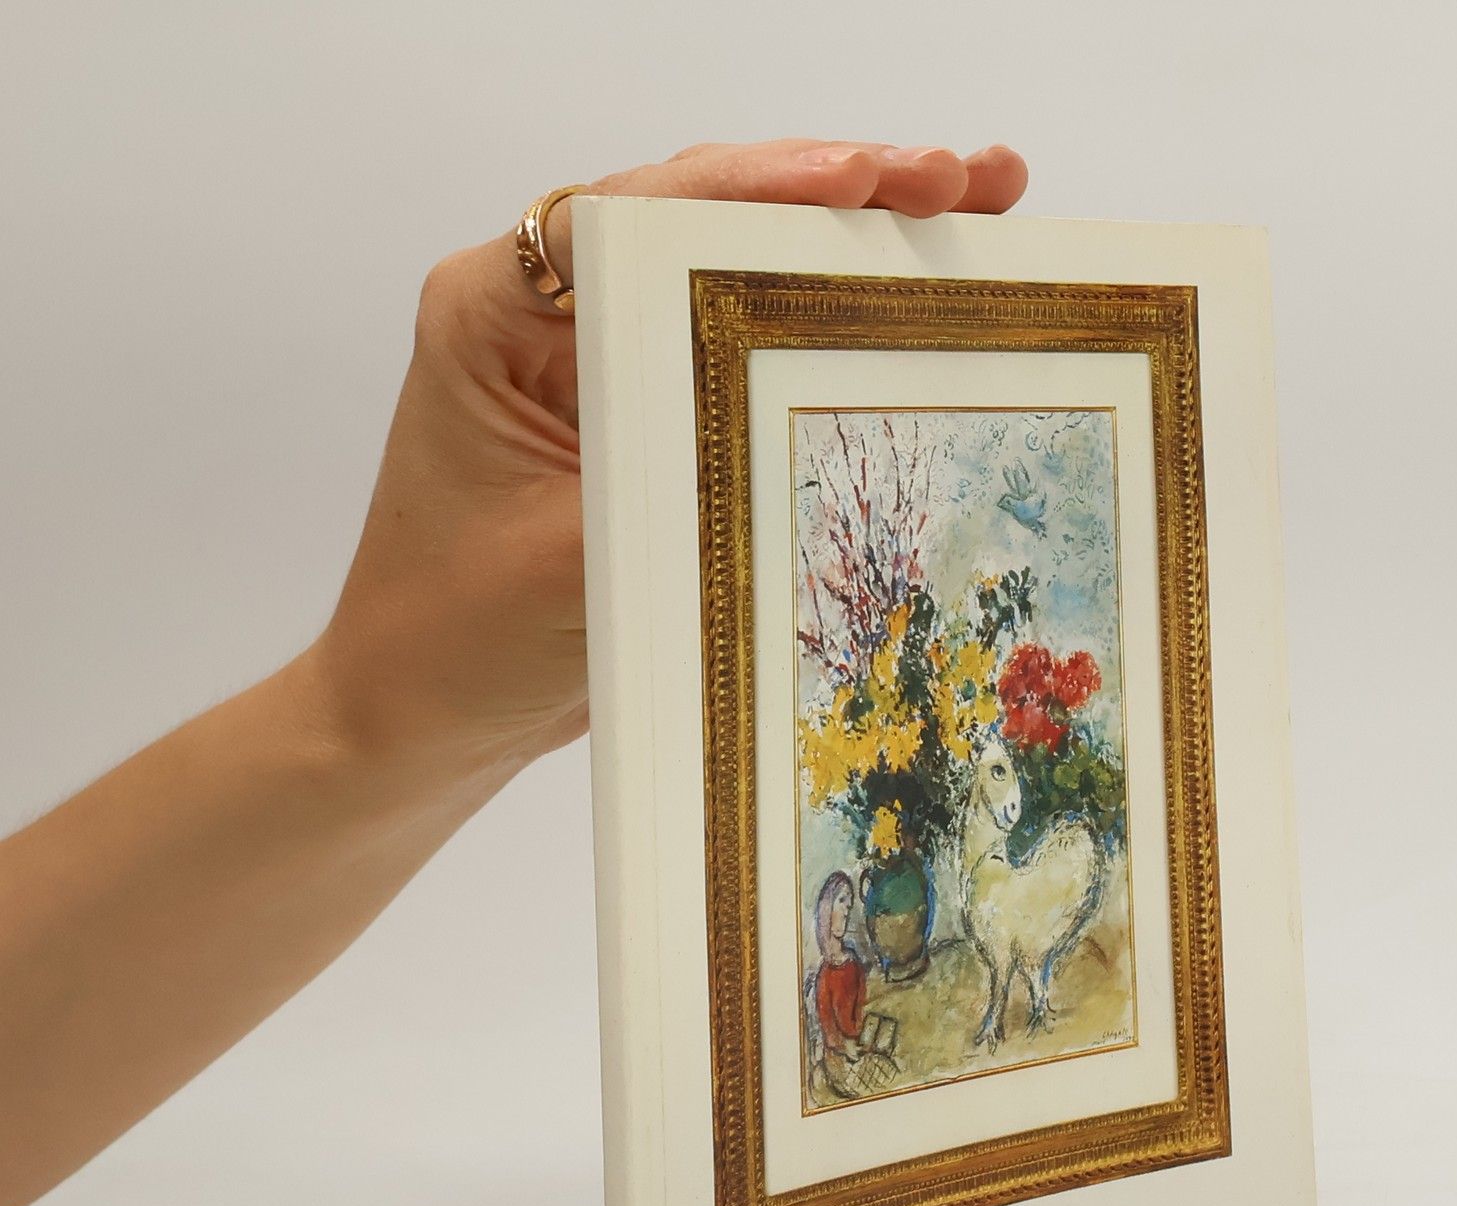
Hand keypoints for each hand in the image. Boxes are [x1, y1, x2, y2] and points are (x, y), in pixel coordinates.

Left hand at [307, 140, 1028, 782]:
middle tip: (966, 181)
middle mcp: (552, 312)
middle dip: (843, 193)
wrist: (422, 718)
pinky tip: (921, 309)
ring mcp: (608, 361)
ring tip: (979, 207)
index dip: (768, 187)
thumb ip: (666, 485)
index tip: (872, 180)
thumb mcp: (565, 560)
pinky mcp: (652, 420)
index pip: (645, 212)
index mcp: (499, 310)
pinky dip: (835, 332)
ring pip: (743, 274)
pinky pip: (752, 353)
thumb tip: (800, 430)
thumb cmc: (454, 640)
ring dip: (856, 248)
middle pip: (710, 220)